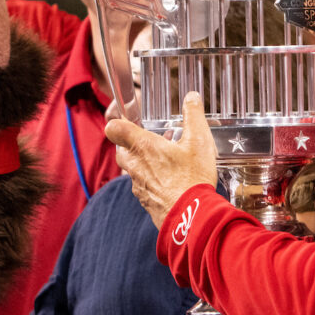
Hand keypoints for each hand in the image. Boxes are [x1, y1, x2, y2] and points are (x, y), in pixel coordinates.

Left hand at [106, 92, 217, 228]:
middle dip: (133, 143)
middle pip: (121, 149)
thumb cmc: (192, 177)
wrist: (191, 216)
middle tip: (154, 141)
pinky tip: (171, 181)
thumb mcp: (199, 141)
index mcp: (143, 146)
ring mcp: (137, 184)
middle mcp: (134, 165)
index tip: (131, 122)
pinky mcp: (144, 201)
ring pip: (131, 169)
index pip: (114, 128)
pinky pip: (141, 186)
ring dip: (143, 163)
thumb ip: (194, 116)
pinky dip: (151, 181)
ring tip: (166, 161)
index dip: (119, 123)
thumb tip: (192, 98)